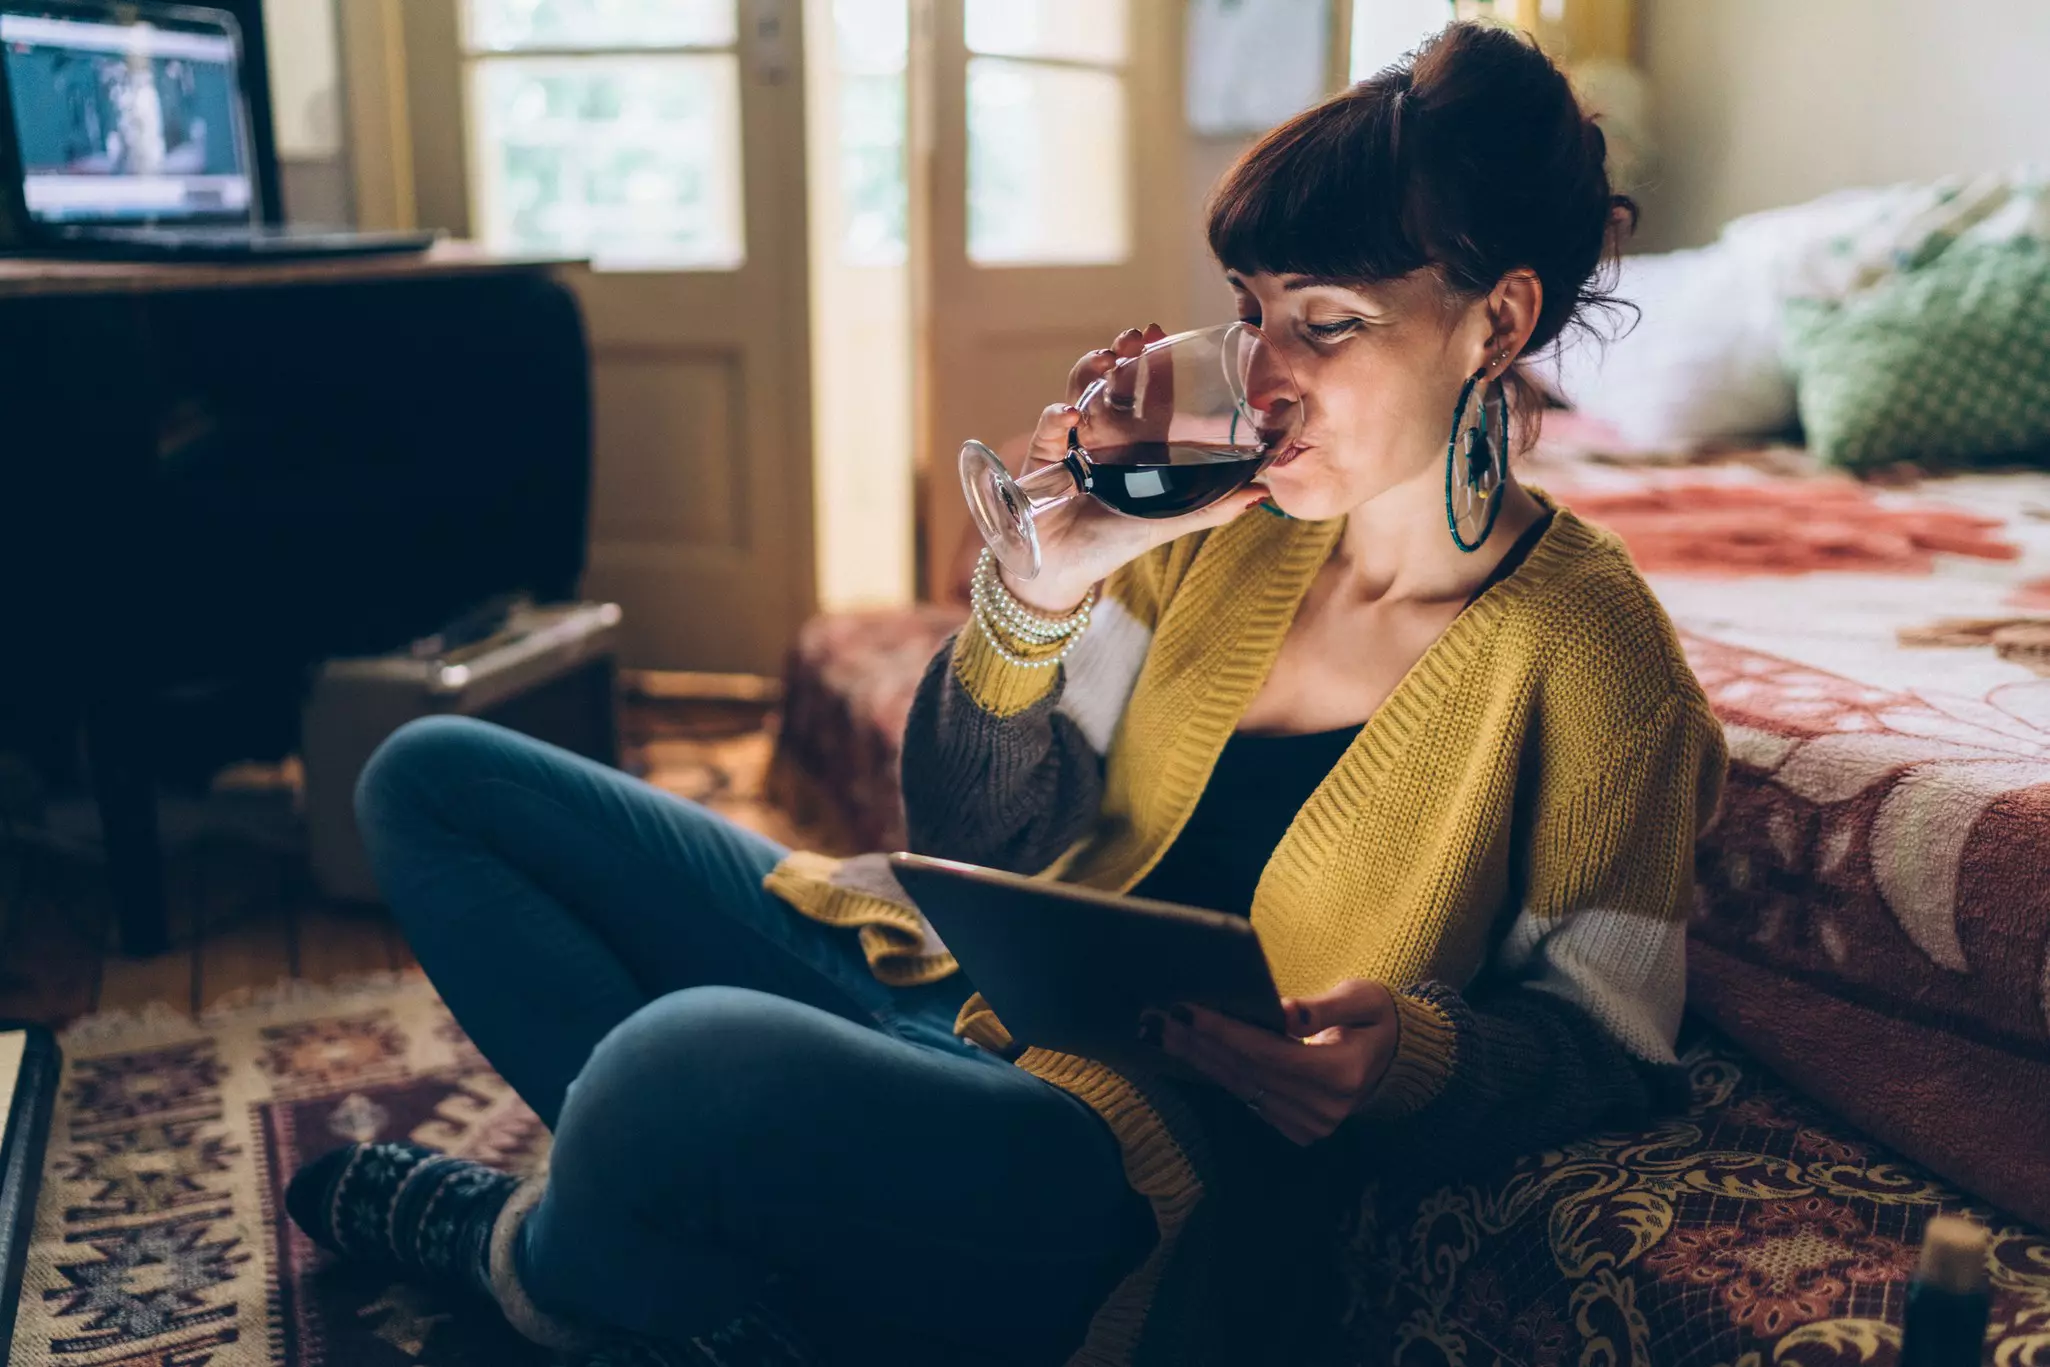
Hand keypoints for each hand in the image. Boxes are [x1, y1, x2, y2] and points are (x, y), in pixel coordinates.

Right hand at [1000, 323, 1271, 613]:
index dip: (1149, 362)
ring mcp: (1069, 443)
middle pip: (1107, 382)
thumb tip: (1263, 492)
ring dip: (1087, 373)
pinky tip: (1068, 414)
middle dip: (1118, 354)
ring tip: (1104, 361)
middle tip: (1133, 339)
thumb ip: (1212, 508)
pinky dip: (1056, 420)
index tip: (1159, 335)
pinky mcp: (1042, 460)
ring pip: (1076, 394)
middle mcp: (1099, 435)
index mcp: (1129, 442)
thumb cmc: (1113, 541)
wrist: (1064, 570)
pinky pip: (1048, 433)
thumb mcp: (1167, 520)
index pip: (1139, 391)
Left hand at [1147, 980, 1401, 1146]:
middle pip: (1247, 1072)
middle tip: (1156, 1018)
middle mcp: (1324, 1108)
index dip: (1225, 1031)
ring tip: (1162, 1032)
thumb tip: (1282, 1012)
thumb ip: (1323, 1007)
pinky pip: (1249, 1098)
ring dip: (1200, 1059)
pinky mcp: (1299, 1130)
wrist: (1395, 1058)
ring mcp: (1311, 1125)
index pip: (1269, 1052)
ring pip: (1242, 1088)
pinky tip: (1191, 1051)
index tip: (1187, 1009)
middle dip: (1199, 1043)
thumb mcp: (1363, 999)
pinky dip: (1219, 1073)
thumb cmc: (1376, 1018)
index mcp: (1342, 1074)